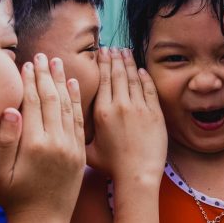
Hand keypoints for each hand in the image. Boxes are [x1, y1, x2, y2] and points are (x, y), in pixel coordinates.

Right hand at [0, 53, 86, 221]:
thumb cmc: (15, 199)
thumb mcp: (0, 173)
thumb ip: (4, 141)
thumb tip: (11, 109)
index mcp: (34, 144)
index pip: (33, 103)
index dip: (30, 81)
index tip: (27, 63)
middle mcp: (56, 142)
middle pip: (51, 99)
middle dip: (46, 75)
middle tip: (43, 55)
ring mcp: (71, 147)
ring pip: (67, 106)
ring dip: (62, 82)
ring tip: (57, 63)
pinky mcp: (80, 153)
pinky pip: (80, 120)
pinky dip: (76, 101)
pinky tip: (74, 86)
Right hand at [86, 48, 166, 181]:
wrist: (137, 175)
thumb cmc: (112, 167)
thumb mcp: (88, 151)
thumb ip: (81, 134)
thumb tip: (68, 125)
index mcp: (102, 112)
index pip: (103, 80)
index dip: (103, 64)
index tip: (101, 53)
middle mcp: (120, 105)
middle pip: (117, 74)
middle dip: (115, 58)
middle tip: (112, 47)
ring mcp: (140, 108)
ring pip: (133, 78)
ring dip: (129, 63)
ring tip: (125, 52)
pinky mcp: (155, 114)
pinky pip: (149, 89)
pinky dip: (145, 78)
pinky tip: (141, 70)